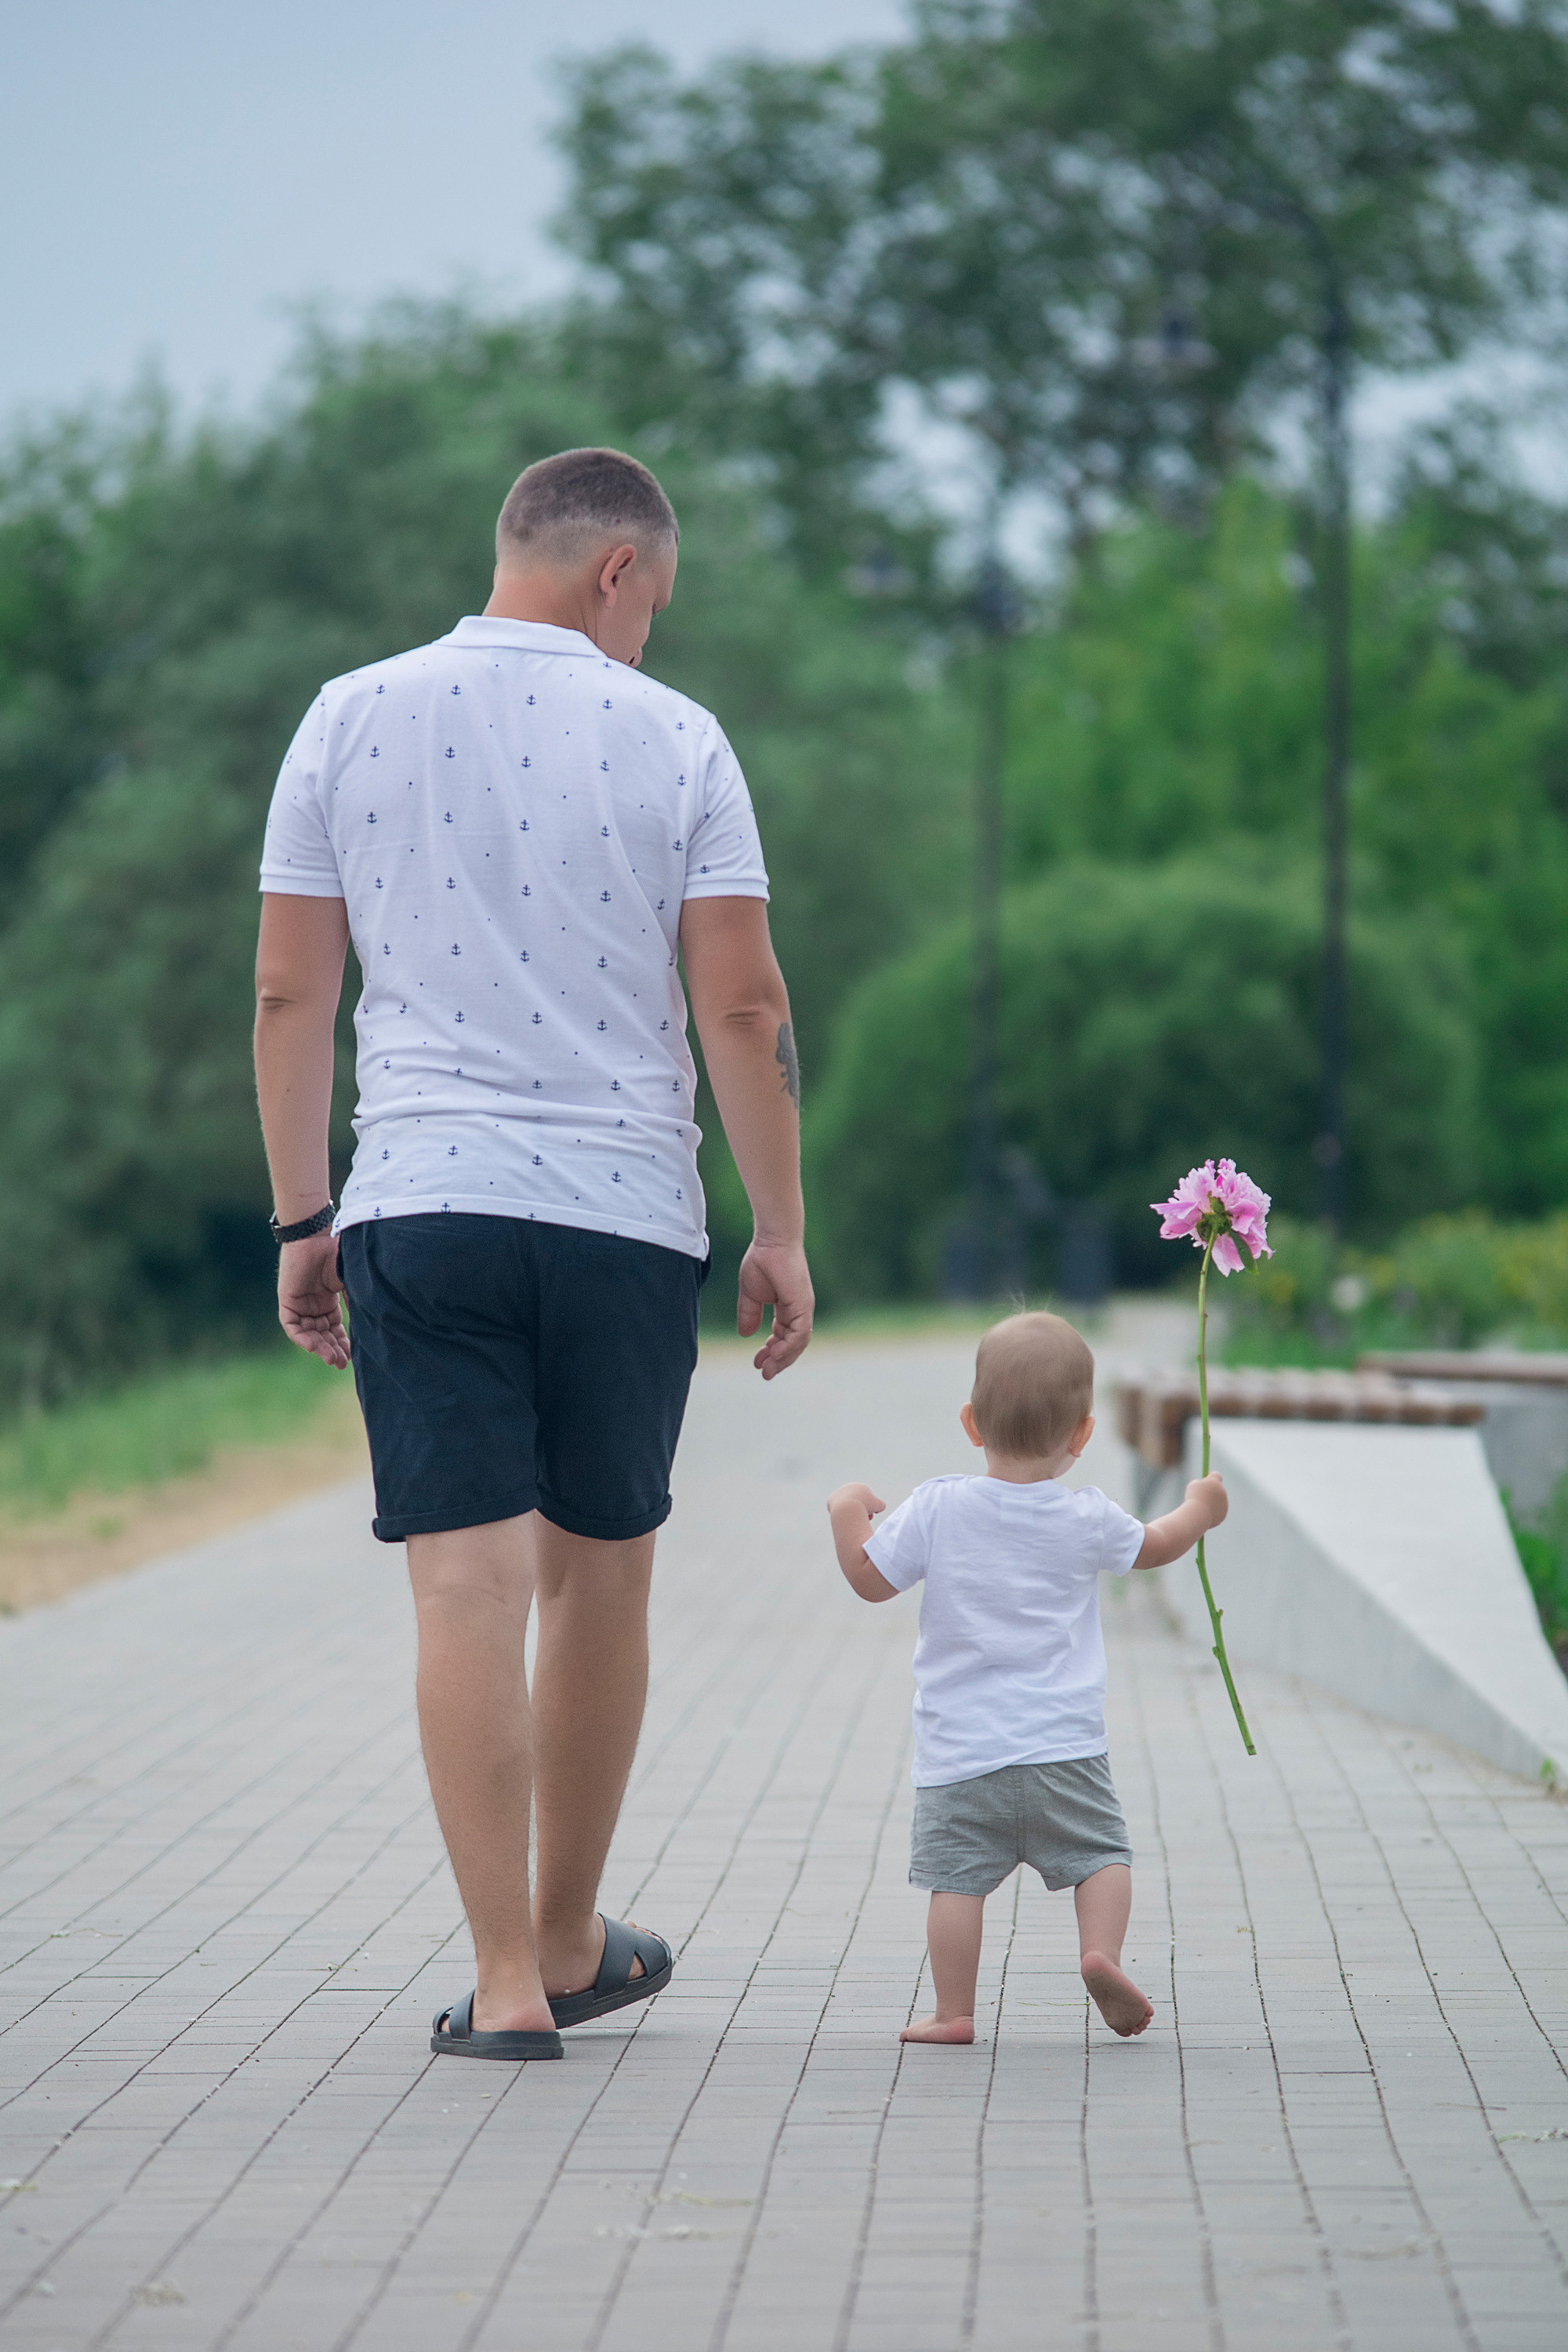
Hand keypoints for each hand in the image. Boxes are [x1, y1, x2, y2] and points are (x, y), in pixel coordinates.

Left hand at [278, 1232, 349, 1368]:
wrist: (318, 1237)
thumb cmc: (338, 1254)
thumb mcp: (352, 1283)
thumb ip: (357, 1303)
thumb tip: (373, 1326)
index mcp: (329, 1300)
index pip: (335, 1328)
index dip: (343, 1343)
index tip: (352, 1358)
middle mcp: (314, 1304)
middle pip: (322, 1334)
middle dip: (332, 1350)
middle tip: (342, 1364)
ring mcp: (300, 1303)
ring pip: (308, 1333)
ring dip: (319, 1347)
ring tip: (332, 1359)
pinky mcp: (287, 1300)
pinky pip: (292, 1326)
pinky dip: (302, 1337)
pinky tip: (313, 1347)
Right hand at [737, 1237, 813, 1379]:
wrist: (770, 1241)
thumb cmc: (761, 1260)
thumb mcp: (750, 1294)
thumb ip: (749, 1314)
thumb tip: (745, 1335)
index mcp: (788, 1308)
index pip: (784, 1337)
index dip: (771, 1351)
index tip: (757, 1362)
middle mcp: (799, 1310)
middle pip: (793, 1344)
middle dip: (778, 1361)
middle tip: (764, 1374)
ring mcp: (803, 1308)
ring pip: (798, 1342)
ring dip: (783, 1358)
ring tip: (768, 1369)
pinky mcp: (803, 1305)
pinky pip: (799, 1333)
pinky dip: (788, 1346)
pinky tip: (774, 1354)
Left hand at [828, 1482, 885, 1520]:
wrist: (847, 1508)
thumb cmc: (864, 1507)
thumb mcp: (879, 1506)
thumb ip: (881, 1505)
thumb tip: (879, 1507)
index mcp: (860, 1486)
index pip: (867, 1499)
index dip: (871, 1508)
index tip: (872, 1515)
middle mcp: (849, 1488)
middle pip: (856, 1502)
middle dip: (862, 1511)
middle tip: (864, 1519)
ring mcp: (839, 1493)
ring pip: (847, 1506)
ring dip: (852, 1514)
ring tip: (854, 1519)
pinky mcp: (830, 1500)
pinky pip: (838, 1509)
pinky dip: (842, 1515)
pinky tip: (843, 1517)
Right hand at [1186, 1472, 1226, 1530]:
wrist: (1198, 1515)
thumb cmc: (1193, 1498)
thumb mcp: (1192, 1487)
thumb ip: (1198, 1483)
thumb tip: (1201, 1483)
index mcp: (1215, 1482)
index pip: (1217, 1475)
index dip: (1211, 1476)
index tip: (1207, 1478)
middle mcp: (1222, 1491)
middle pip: (1218, 1488)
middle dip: (1211, 1491)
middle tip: (1202, 1493)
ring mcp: (1224, 1503)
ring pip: (1217, 1501)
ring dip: (1210, 1503)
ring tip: (1200, 1507)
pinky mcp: (1223, 1514)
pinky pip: (1216, 1511)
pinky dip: (1210, 1512)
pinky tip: (1204, 1514)